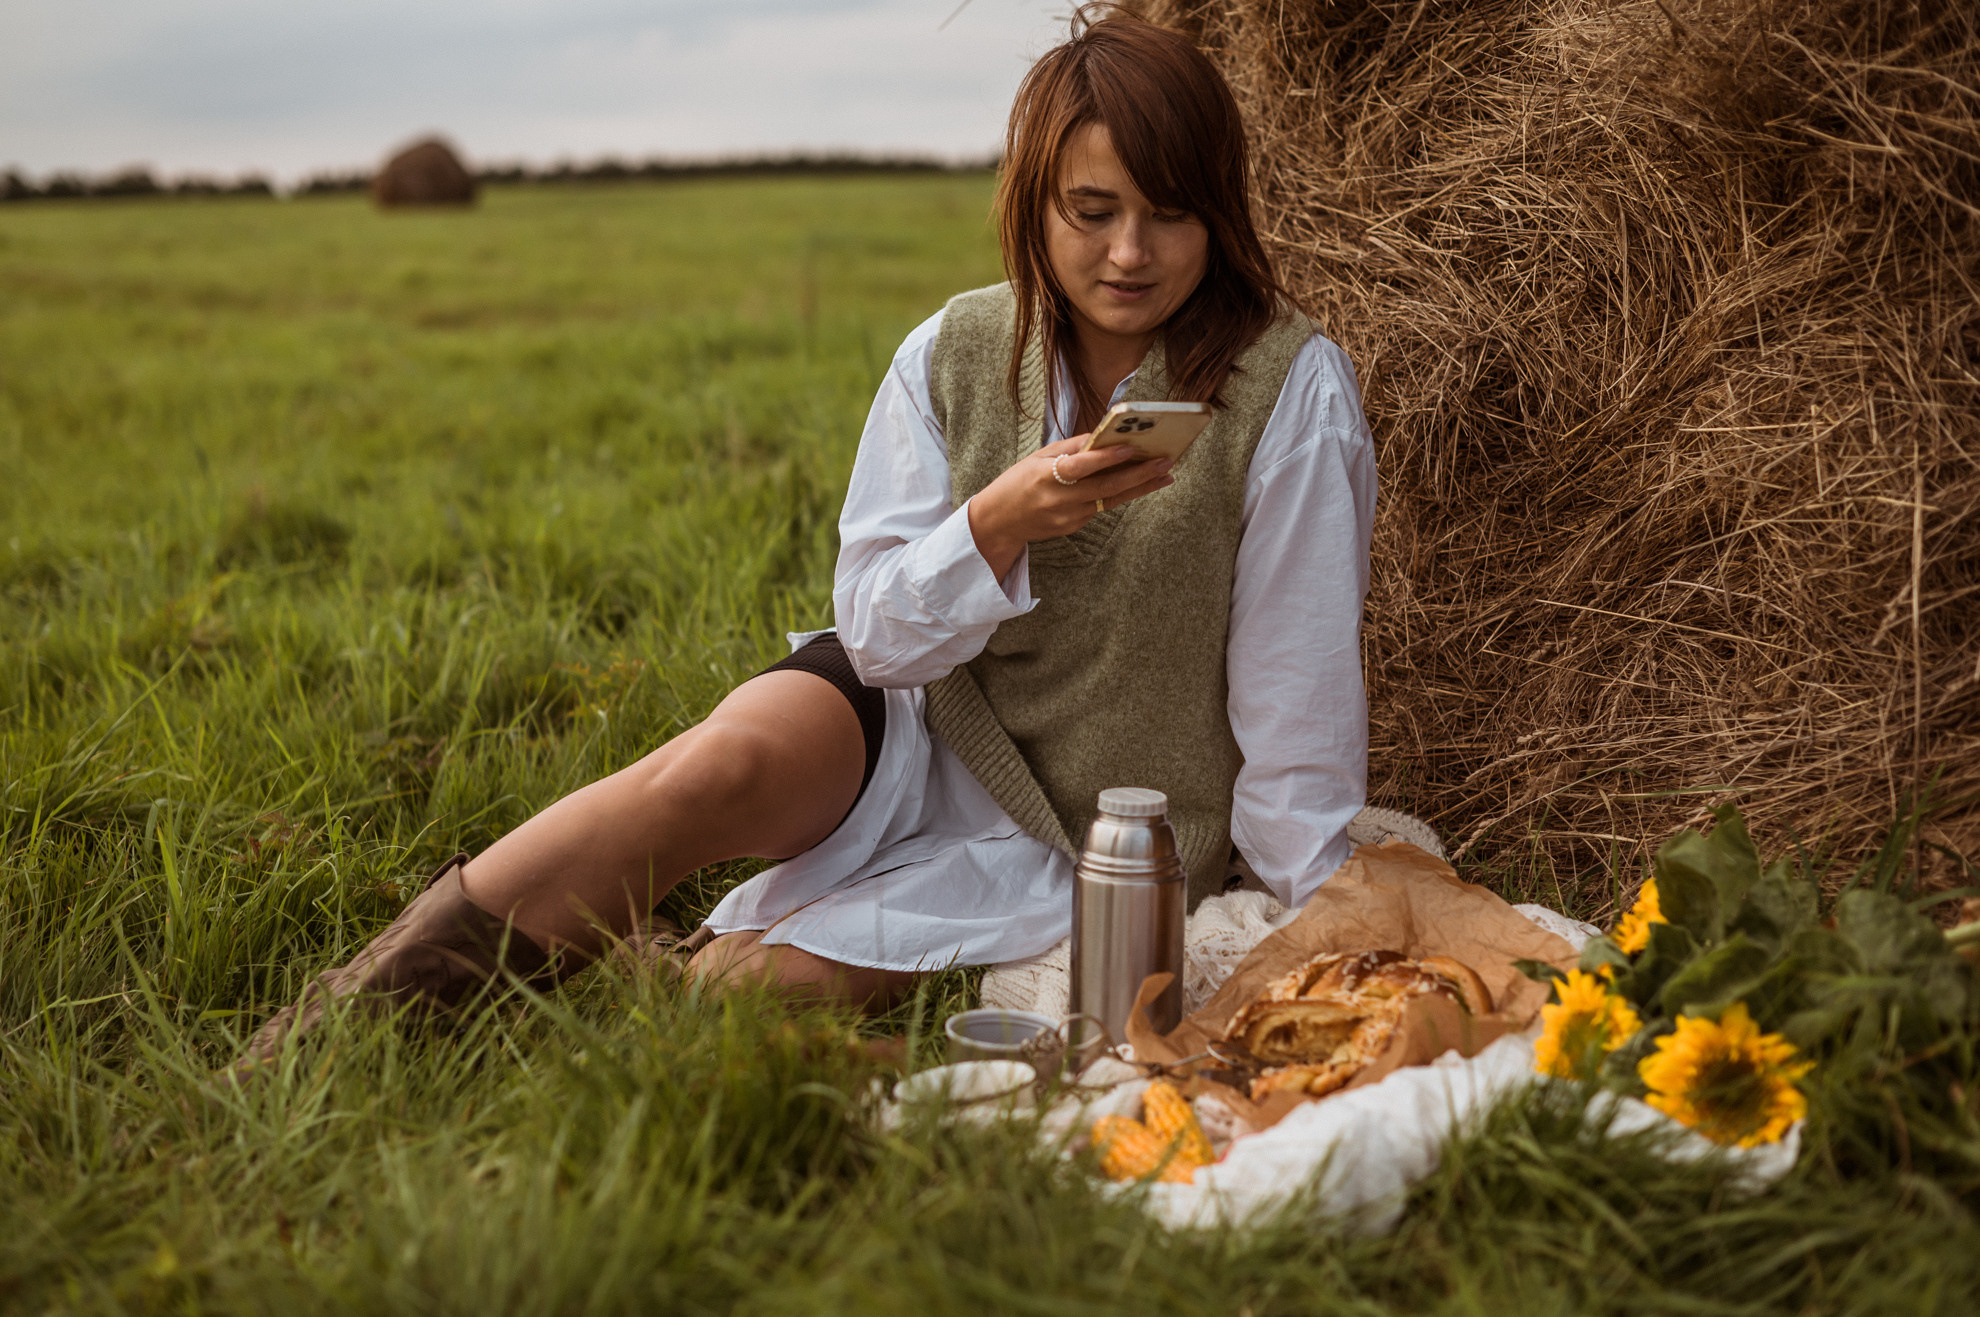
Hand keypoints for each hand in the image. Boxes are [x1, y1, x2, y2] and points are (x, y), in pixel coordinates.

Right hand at [967, 435, 1175, 580]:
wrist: (998, 522)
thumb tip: (1102, 434)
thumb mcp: (1038, 457)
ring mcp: (1068, 517)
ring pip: (1110, 500)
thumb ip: (1071, 447)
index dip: (1106, 458)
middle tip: (1166, 462)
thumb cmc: (1018, 482)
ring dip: (1140, 487)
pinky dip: (1119, 495)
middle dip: (1139, 474)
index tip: (1131, 448)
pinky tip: (1138, 484)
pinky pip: (1099, 508)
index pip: (1081, 466)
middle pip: (1106, 488)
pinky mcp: (1073, 527)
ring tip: (1166, 475)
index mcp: (1046, 476)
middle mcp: (1059, 499)